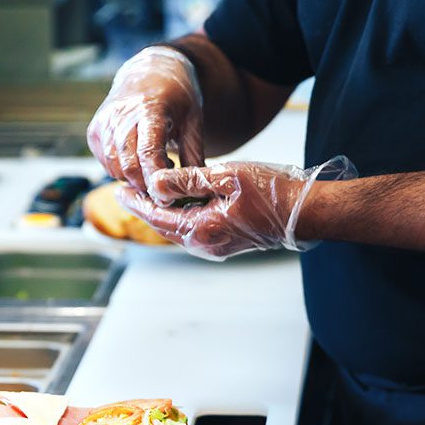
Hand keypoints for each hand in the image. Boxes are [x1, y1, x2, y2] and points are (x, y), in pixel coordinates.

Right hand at [87, 47, 205, 192]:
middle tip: (164, 187)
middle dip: (145, 185)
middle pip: (128, 165)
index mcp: (149, 108)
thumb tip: (199, 191)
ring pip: (114, 168)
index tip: (168, 195)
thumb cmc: (176, 98)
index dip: (157, 179)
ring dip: (133, 179)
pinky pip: (106, 164)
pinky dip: (121, 172)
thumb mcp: (193, 121)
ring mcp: (104, 122)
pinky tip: (138, 162)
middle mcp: (120, 114)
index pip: (148, 152)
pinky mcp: (94, 132)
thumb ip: (193, 156)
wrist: (149, 72)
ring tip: (154, 169)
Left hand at [115, 157, 357, 259]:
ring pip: (178, 230)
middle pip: (164, 228)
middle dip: (144, 209)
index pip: (157, 217)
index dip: (136, 203)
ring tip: (146, 195)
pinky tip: (177, 203)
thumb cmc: (272, 191)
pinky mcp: (226, 243)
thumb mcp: (226, 177)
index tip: (118, 190)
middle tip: (124, 192)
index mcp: (202, 230)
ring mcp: (217, 247)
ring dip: (161, 214)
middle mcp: (206, 245)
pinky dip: (180, 217)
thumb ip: (187, 181)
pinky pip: (194, 231)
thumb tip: (154, 184)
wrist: (306, 212)